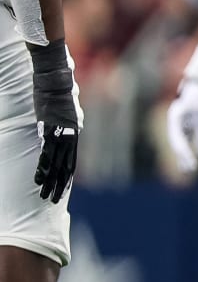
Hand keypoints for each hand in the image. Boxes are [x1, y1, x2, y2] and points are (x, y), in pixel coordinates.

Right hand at [27, 41, 77, 202]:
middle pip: (66, 167)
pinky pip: (46, 154)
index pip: (71, 161)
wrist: (55, 81)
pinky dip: (43, 168)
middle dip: (59, 185)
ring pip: (56, 165)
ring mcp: (61, 135)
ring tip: (44, 195)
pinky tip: (39, 179)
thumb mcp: (68, 112)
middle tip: (54, 200)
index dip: (67, 177)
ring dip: (50, 181)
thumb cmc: (59, 94)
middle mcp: (70, 137)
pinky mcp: (50, 131)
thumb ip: (68, 124)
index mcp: (74, 134)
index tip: (63, 190)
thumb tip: (68, 130)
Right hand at [166, 78, 197, 174]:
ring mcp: (185, 123)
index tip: (187, 157)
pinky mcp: (194, 123)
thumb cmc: (197, 95)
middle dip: (183, 156)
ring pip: (184, 142)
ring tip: (189, 168)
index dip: (181, 149)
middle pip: (179, 142)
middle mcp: (177, 123)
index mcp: (174, 118)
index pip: (176, 137)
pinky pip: (196, 137)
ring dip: (186, 155)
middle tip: (190, 168)